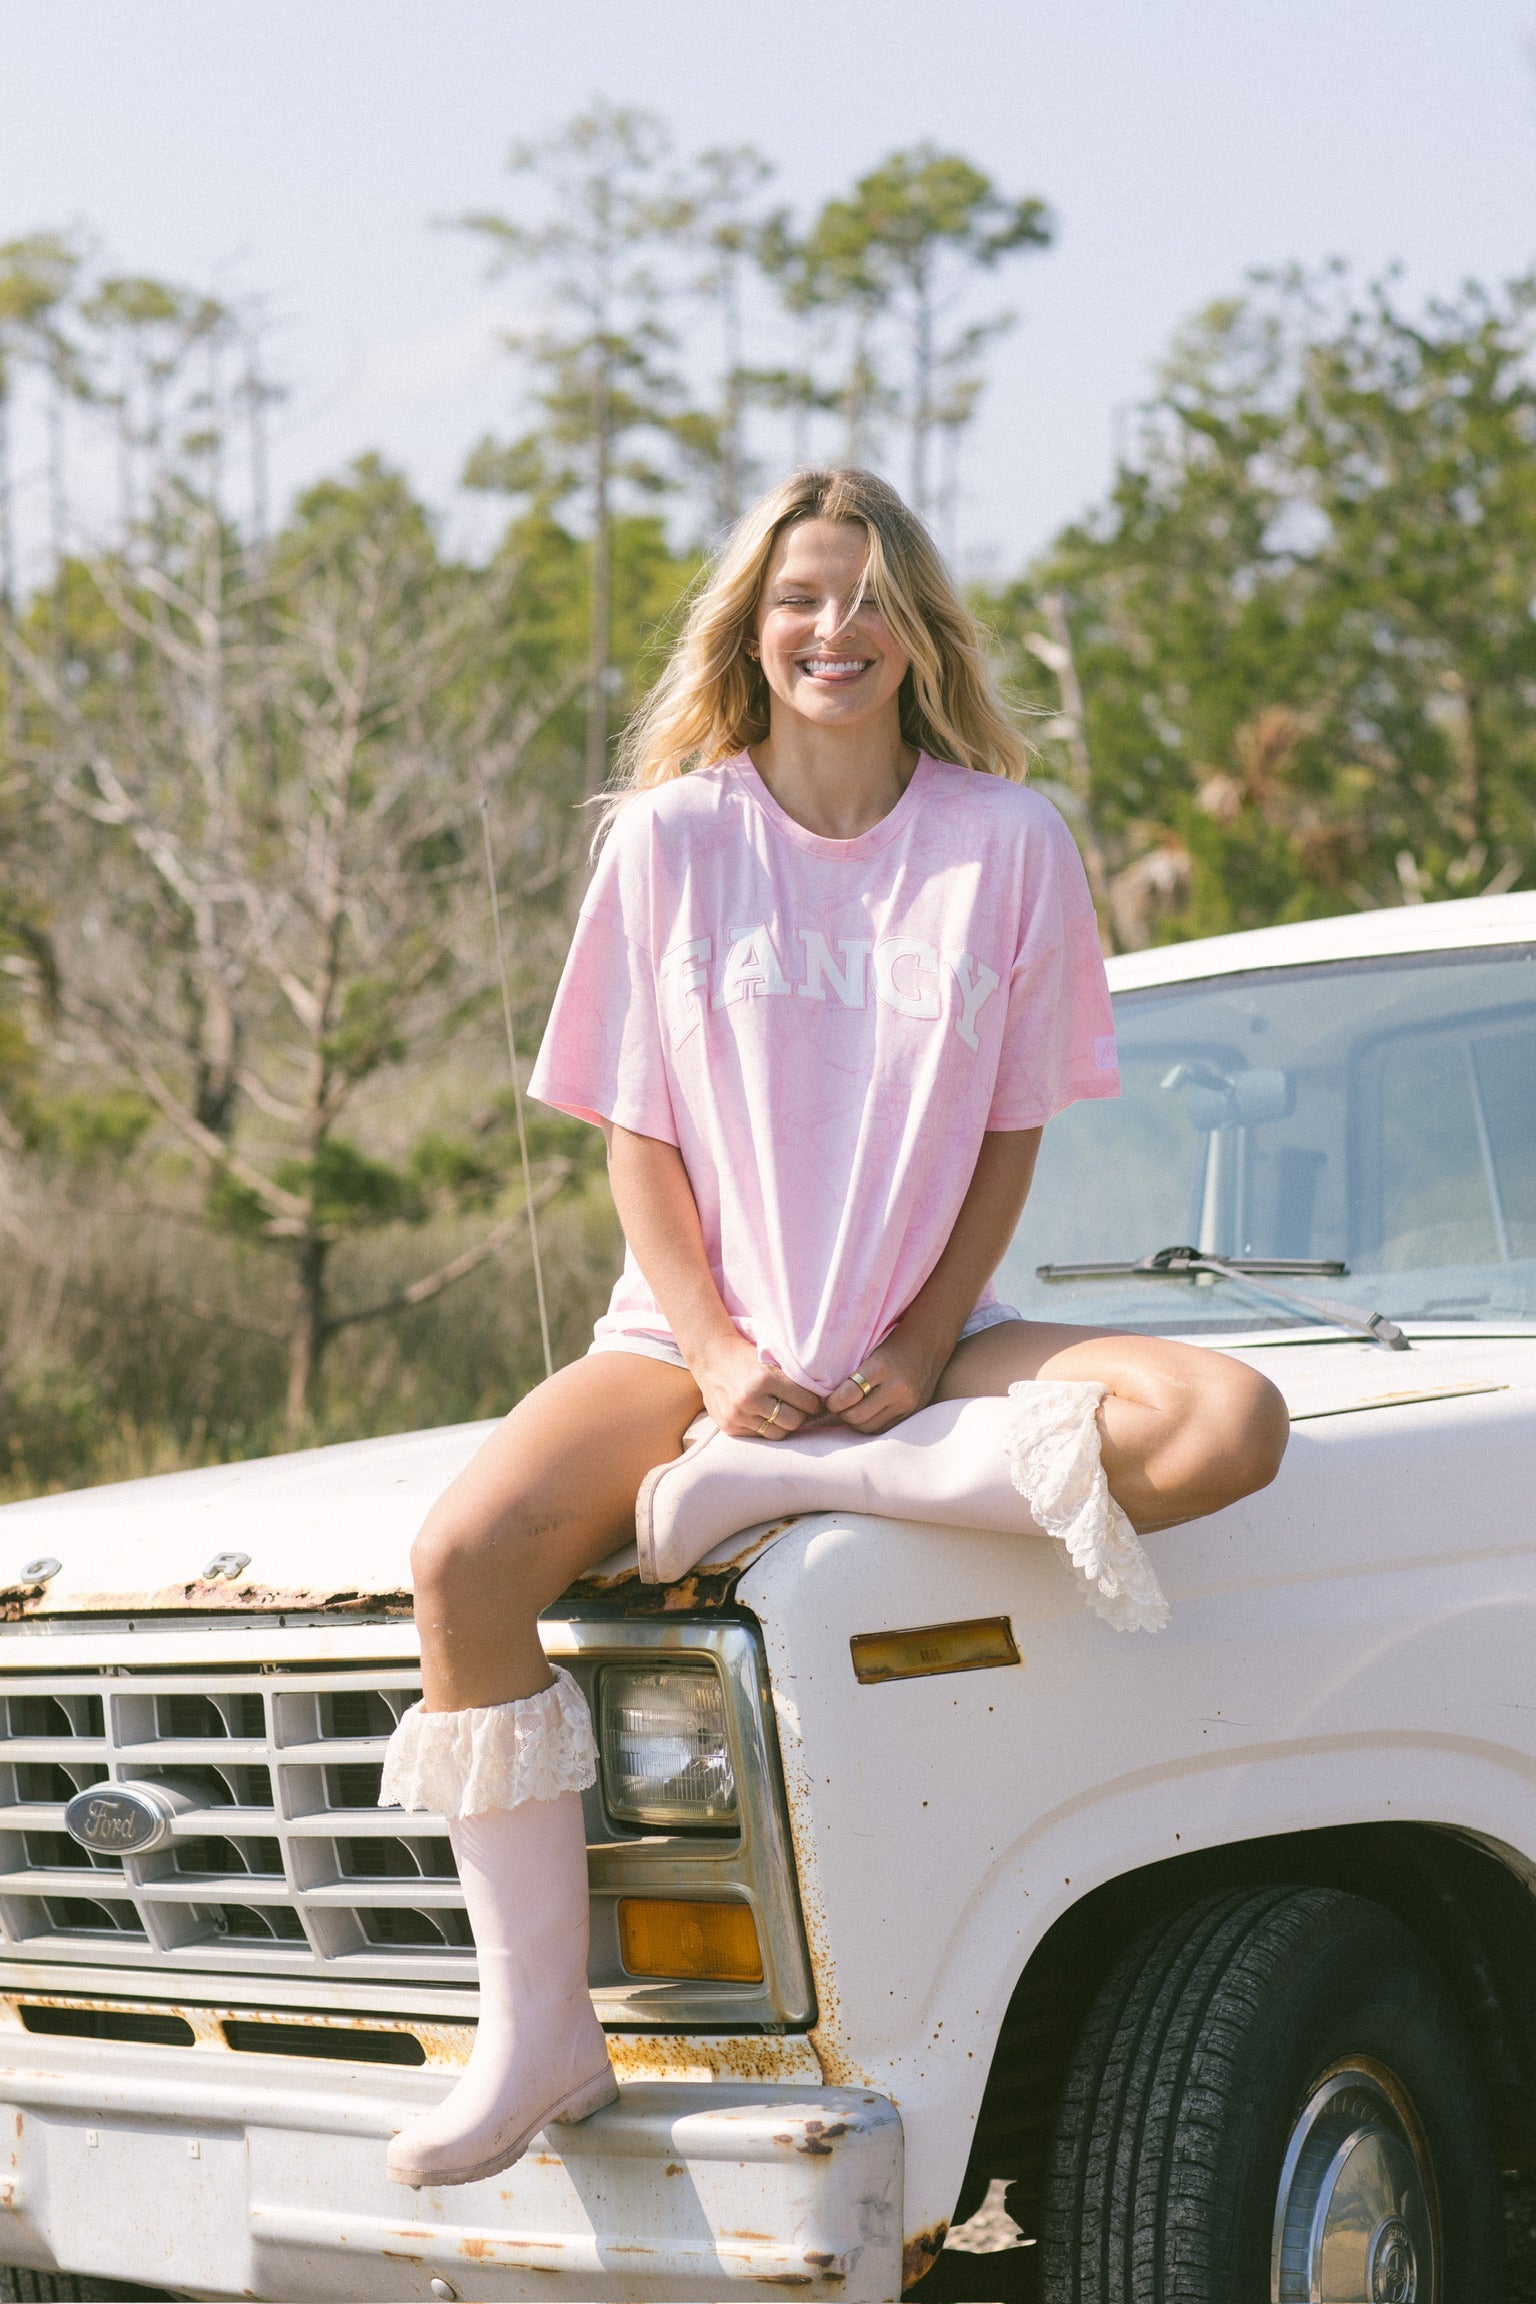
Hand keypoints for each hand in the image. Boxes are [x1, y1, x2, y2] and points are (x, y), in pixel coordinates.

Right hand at [692, 1333, 822, 1440]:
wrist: (710, 1356)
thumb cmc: (746, 1355)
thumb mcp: (770, 1359)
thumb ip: (791, 1378)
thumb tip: (820, 1397)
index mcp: (765, 1378)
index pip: (806, 1401)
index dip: (814, 1403)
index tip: (814, 1402)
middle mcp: (751, 1398)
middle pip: (794, 1421)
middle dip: (800, 1415)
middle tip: (799, 1409)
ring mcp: (738, 1414)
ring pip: (777, 1433)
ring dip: (783, 1424)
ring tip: (782, 1414)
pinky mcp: (730, 1426)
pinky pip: (758, 1435)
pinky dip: (764, 1427)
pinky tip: (763, 1415)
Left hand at [824, 1324, 949, 1433]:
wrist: (928, 1343)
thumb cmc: (890, 1343)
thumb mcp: (868, 1351)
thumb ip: (849, 1375)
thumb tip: (821, 1401)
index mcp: (882, 1367)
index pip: (847, 1396)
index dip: (832, 1401)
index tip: (827, 1397)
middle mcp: (897, 1388)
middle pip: (856, 1416)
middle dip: (841, 1414)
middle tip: (837, 1405)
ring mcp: (907, 1403)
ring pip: (868, 1427)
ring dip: (855, 1421)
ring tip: (851, 1408)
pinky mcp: (913, 1412)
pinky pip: (883, 1429)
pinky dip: (870, 1424)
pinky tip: (867, 1413)